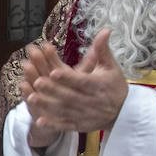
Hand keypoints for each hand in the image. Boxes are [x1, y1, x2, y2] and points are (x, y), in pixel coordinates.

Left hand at [17, 28, 127, 146]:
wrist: (124, 112)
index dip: (68, 77)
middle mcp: (92, 101)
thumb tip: (105, 30)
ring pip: (65, 111)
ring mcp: (86, 115)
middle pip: (70, 96)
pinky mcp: (81, 125)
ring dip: (48, 105)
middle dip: (53, 89)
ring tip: (31, 98)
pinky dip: (53, 124)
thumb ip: (102, 50)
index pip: (82, 81)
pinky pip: (66, 125)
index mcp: (99, 85)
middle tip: (37, 82)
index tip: (54, 71)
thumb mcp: (110, 66)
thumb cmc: (114, 85)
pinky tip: (39, 120)